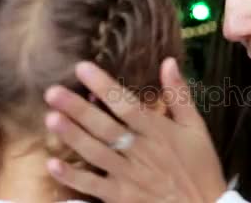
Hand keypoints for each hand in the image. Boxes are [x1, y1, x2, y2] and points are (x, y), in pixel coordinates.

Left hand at [44, 57, 227, 202]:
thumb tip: (169, 62)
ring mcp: (128, 176)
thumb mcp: (196, 127)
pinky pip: (93, 186)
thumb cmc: (200, 166)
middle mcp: (140, 151)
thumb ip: (180, 95)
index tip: (82, 68)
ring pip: (95, 153)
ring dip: (72, 136)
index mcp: (157, 131)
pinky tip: (53, 164)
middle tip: (52, 92)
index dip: (104, 86)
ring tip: (51, 118)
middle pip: (104, 127)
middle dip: (77, 109)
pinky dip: (73, 177)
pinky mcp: (121, 197)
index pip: (126, 104)